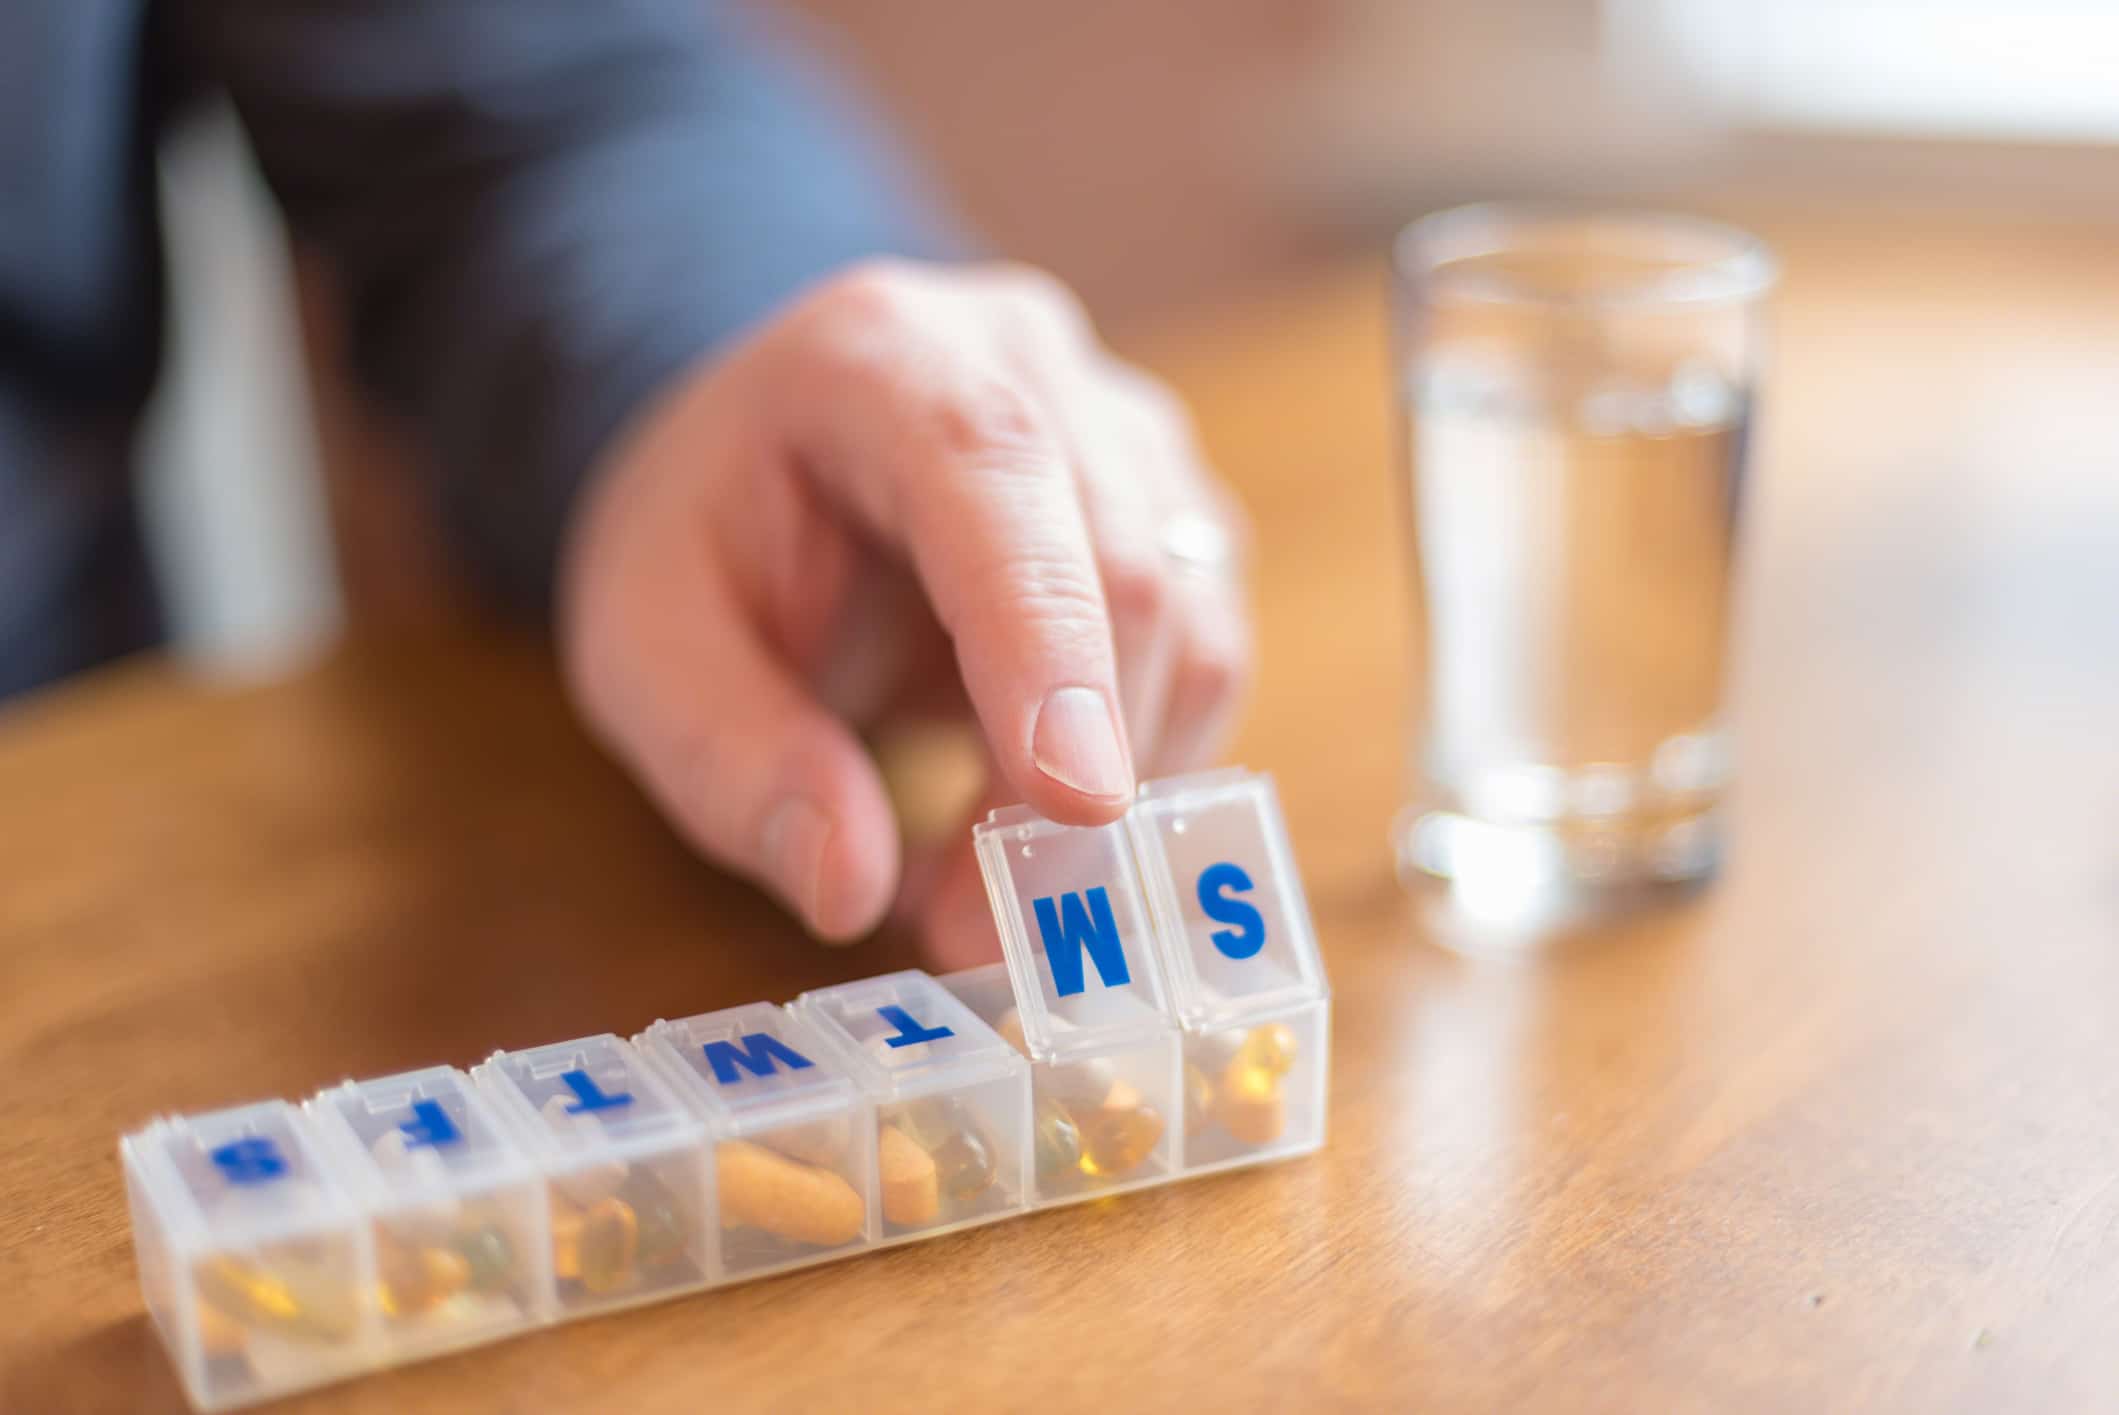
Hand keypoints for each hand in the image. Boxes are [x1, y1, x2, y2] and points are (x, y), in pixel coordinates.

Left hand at [558, 260, 1249, 964]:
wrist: (773, 458)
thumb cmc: (707, 538)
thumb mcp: (643, 647)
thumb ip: (729, 757)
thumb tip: (848, 889)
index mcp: (883, 356)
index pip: (996, 471)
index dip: (1046, 640)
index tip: (1074, 804)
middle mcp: (1034, 368)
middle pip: (1126, 565)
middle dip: (1070, 781)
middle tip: (973, 933)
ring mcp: (1128, 435)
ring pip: (1196, 627)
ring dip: (1113, 801)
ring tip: (978, 900)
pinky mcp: (1178, 516)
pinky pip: (1206, 660)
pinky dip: (1138, 778)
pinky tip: (1026, 830)